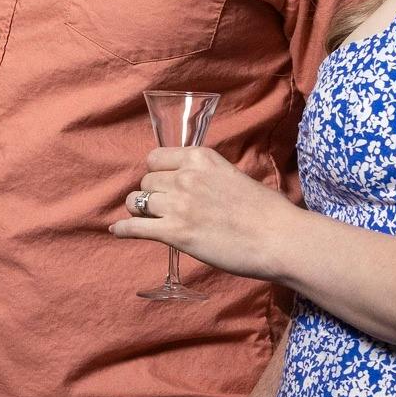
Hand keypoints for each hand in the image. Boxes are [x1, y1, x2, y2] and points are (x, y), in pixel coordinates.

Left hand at [109, 145, 290, 281]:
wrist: (279, 238)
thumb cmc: (266, 211)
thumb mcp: (233, 176)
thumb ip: (207, 176)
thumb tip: (191, 185)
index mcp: (200, 158)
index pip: (155, 159)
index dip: (157, 174)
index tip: (163, 185)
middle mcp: (185, 176)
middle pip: (146, 182)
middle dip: (152, 195)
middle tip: (163, 209)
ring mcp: (178, 205)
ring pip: (137, 202)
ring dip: (139, 211)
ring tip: (145, 219)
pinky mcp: (175, 233)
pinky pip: (135, 228)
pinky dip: (124, 230)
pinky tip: (116, 232)